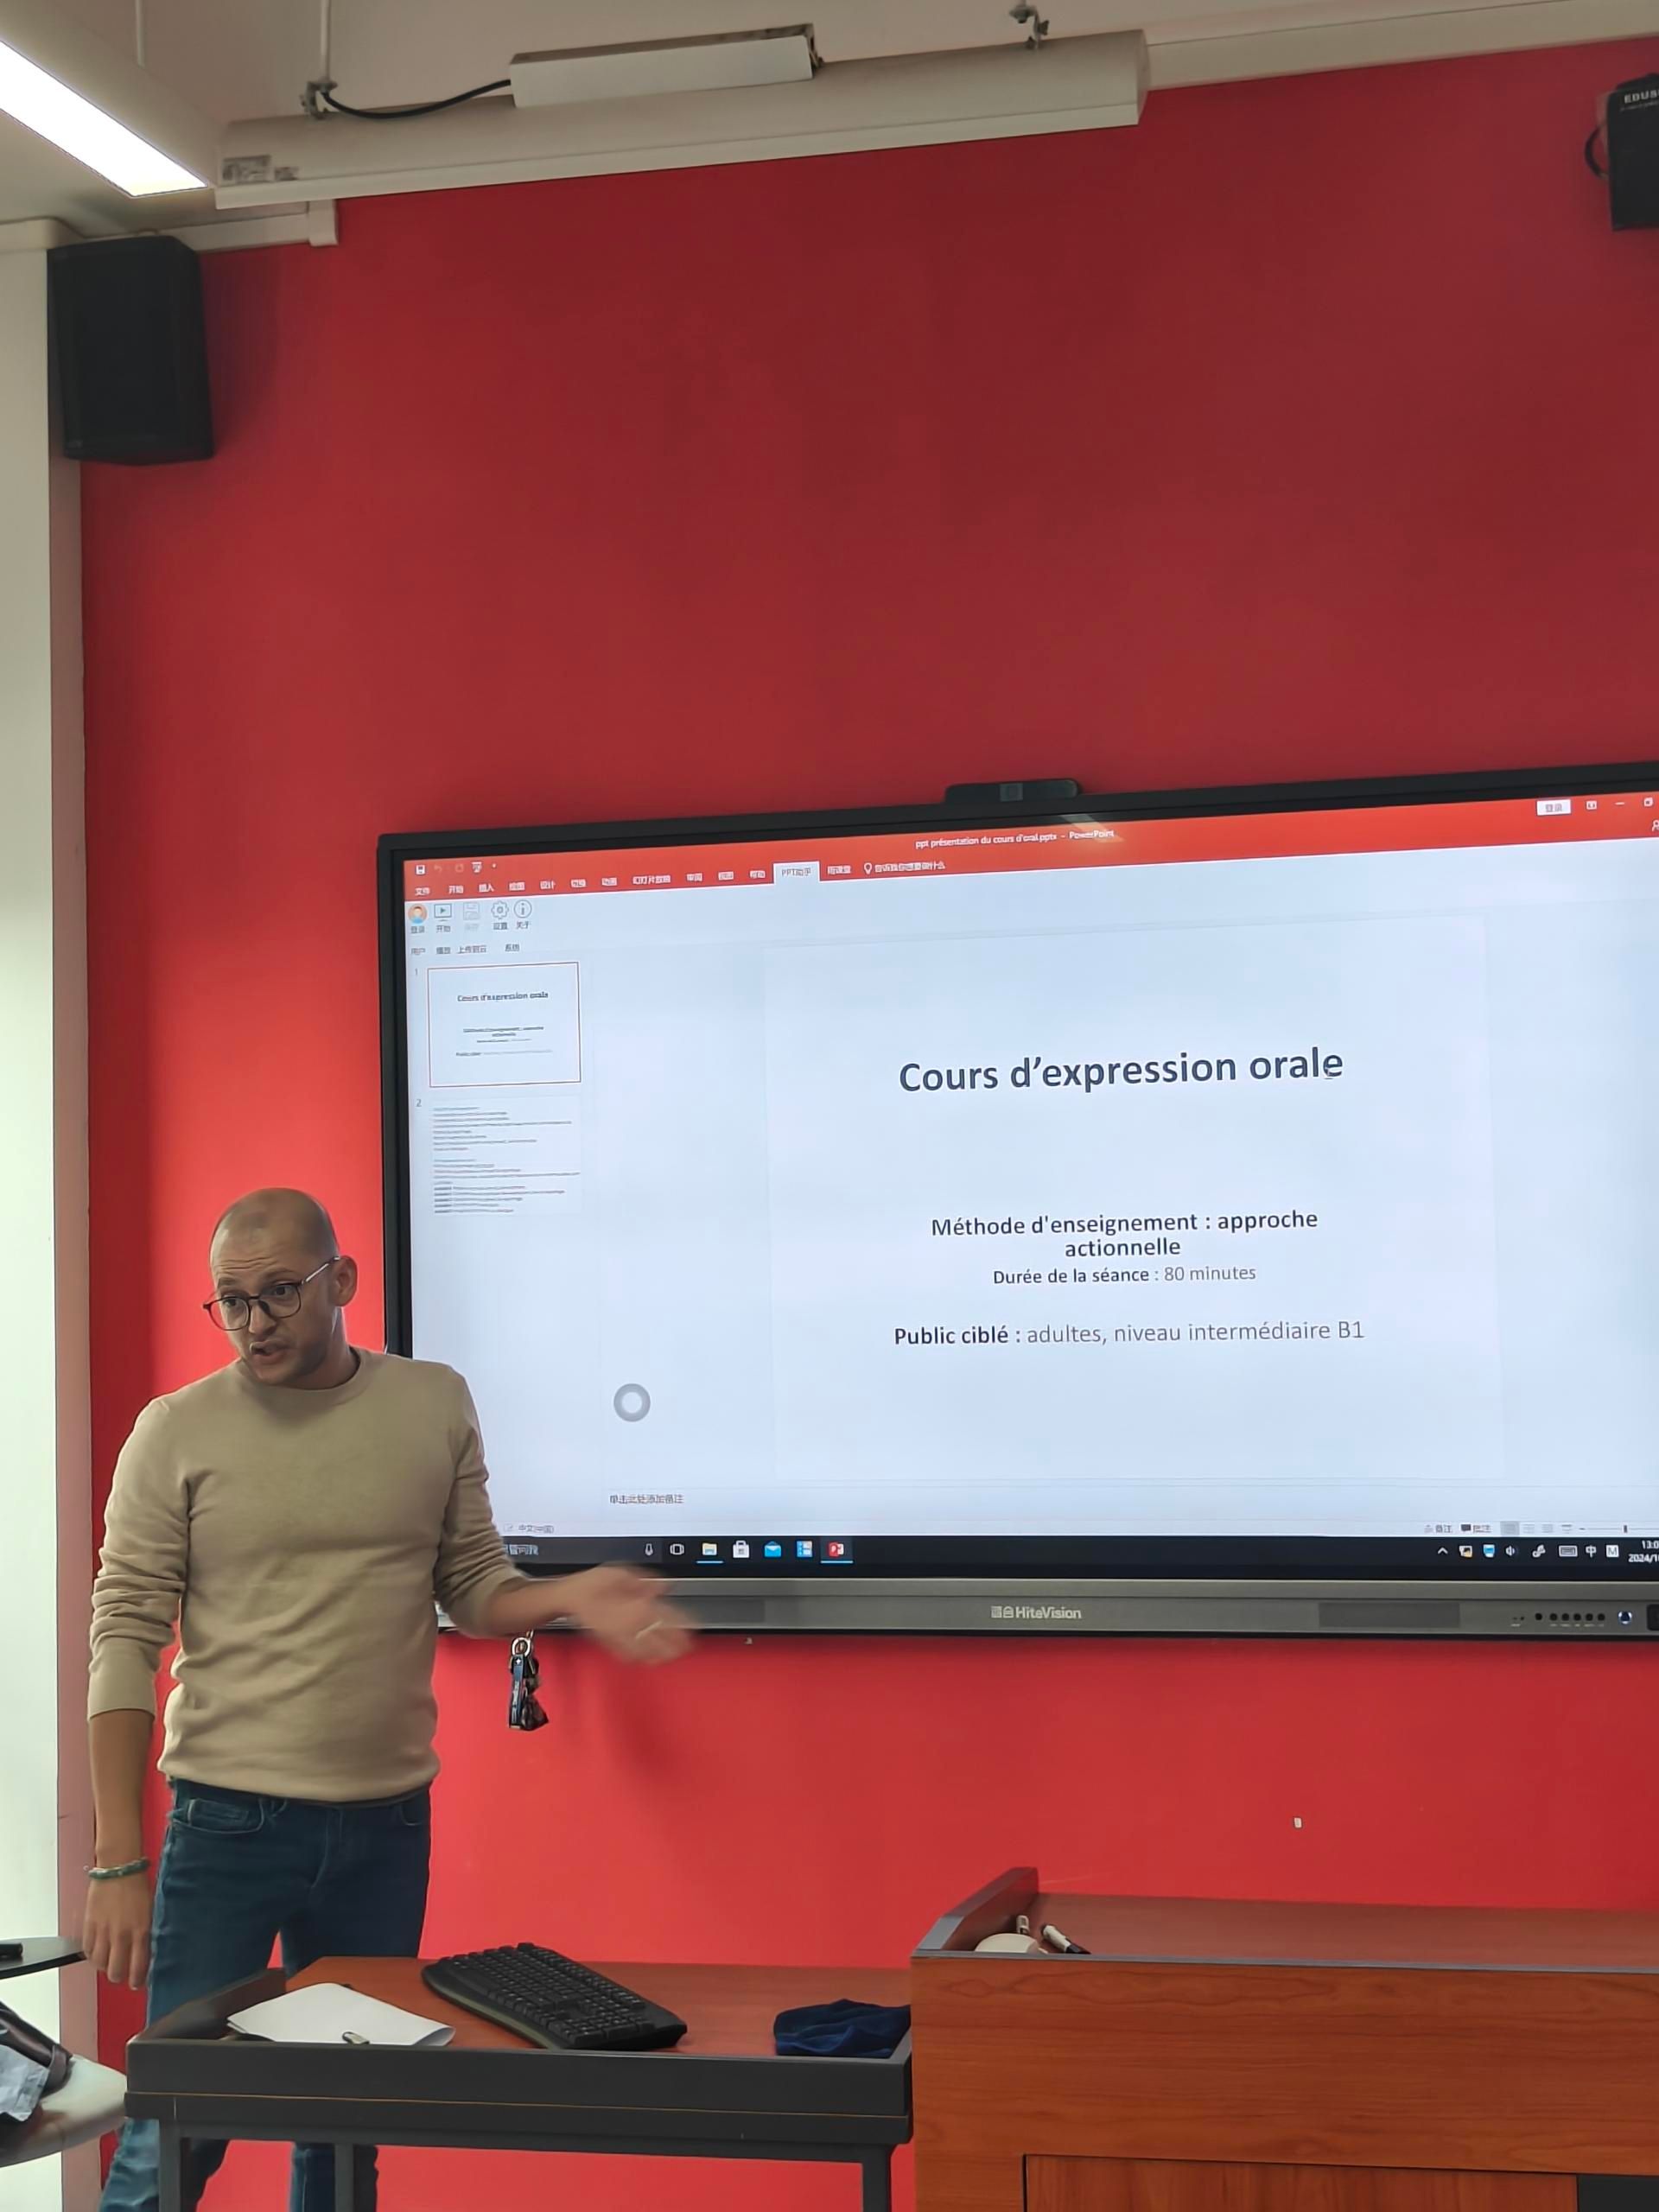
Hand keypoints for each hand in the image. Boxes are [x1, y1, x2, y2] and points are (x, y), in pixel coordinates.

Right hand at [83, 1868, 152, 1991]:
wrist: (119, 1867)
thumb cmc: (139, 1885)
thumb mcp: (151, 1910)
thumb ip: (148, 1932)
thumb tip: (149, 1950)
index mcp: (141, 1930)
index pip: (139, 1966)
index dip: (138, 1980)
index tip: (138, 1983)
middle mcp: (122, 1934)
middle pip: (115, 1971)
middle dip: (119, 1977)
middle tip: (122, 1974)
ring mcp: (104, 1931)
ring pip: (100, 1964)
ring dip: (105, 1967)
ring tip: (110, 1963)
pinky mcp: (89, 1925)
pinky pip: (87, 1950)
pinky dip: (92, 1955)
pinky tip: (98, 1952)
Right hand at [559, 1565, 693, 1664]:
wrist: (569, 1597)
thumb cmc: (592, 1583)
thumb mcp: (621, 1573)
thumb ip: (644, 1581)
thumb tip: (664, 1586)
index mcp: (635, 1604)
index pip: (665, 1617)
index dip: (681, 1625)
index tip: (693, 1629)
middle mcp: (629, 1623)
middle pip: (659, 1638)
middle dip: (675, 1644)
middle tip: (688, 1648)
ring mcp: (619, 1635)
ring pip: (644, 1650)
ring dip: (661, 1654)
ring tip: (673, 1656)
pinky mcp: (608, 1642)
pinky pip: (626, 1655)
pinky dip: (639, 1658)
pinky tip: (647, 1659)